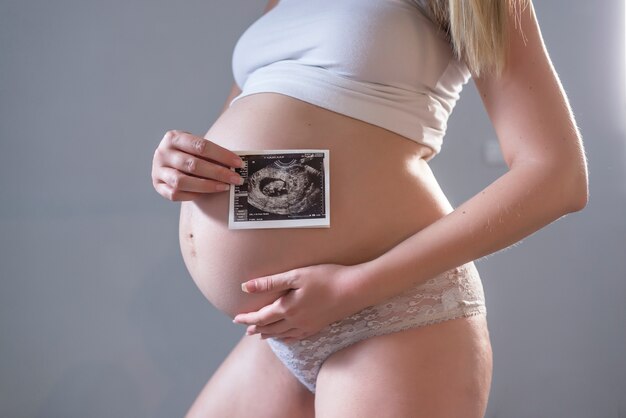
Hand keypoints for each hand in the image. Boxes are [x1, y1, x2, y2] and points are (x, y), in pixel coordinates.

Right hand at [151, 130, 244, 200]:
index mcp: (173, 137)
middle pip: (192, 164)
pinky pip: (174, 194)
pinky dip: (192, 195)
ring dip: (206, 186)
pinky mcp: (157, 185)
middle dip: (218, 173)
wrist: (169, 160)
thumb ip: (211, 154)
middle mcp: (162, 153)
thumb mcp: (196, 147)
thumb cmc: (188, 153)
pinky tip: (207, 194)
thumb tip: (236, 164)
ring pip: (181, 181)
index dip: (222, 155)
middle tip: (236, 179)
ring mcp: (157, 170)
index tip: (238, 163)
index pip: (200, 145)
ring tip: (224, 187)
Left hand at [232, 264, 361, 342]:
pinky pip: (297, 337)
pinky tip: (286, 337)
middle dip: (256, 328)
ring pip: (283, 334)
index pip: (261, 317)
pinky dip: (287, 338)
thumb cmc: (326, 278)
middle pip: (270, 328)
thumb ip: (270, 282)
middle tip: (245, 329)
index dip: (247, 318)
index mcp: (287, 308)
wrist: (355, 290)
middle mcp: (296, 321)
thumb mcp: (296, 275)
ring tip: (261, 335)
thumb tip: (245, 287)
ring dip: (269, 334)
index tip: (236, 319)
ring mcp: (308, 326)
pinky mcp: (319, 326)